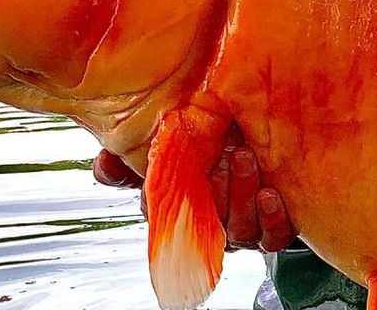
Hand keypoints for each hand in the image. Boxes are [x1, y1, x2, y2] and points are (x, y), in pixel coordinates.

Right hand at [91, 125, 297, 252]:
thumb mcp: (177, 141)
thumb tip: (103, 163)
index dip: (162, 204)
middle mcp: (211, 222)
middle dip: (216, 188)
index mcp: (182, 207)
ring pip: (239, 229)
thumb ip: (138, 153)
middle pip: (207, 221)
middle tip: (226, 152)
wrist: (267, 138)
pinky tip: (270, 195)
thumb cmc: (216, 145)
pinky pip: (272, 237)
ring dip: (242, 195)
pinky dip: (271, 218)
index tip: (166, 181)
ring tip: (246, 158)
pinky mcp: (274, 230)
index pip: (163, 217)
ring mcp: (242, 228)